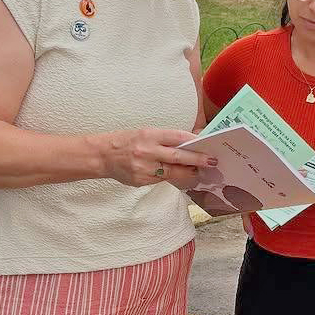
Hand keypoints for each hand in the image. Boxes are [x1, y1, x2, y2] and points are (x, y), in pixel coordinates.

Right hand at [98, 128, 215, 187]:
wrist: (102, 155)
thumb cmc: (127, 141)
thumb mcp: (146, 133)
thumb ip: (166, 139)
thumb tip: (190, 143)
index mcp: (150, 135)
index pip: (177, 137)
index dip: (194, 141)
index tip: (208, 144)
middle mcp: (147, 151)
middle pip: (178, 156)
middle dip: (197, 159)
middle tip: (212, 161)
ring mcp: (144, 167)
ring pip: (172, 172)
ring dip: (187, 171)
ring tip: (198, 170)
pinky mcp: (141, 180)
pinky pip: (161, 179)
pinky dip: (171, 177)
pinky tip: (177, 175)